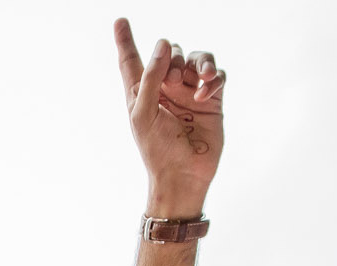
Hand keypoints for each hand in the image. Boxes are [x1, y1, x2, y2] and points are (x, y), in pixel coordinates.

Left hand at [116, 20, 222, 213]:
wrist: (183, 174)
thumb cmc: (156, 149)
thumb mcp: (144, 113)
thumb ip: (151, 78)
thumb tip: (164, 44)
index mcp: (142, 93)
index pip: (131, 61)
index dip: (125, 41)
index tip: (119, 21)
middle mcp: (167, 89)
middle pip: (172, 53)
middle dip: (174, 59)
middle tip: (174, 80)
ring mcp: (190, 93)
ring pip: (197, 59)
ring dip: (200, 62)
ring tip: (201, 78)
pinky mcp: (212, 100)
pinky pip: (216, 76)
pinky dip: (214, 78)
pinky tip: (206, 92)